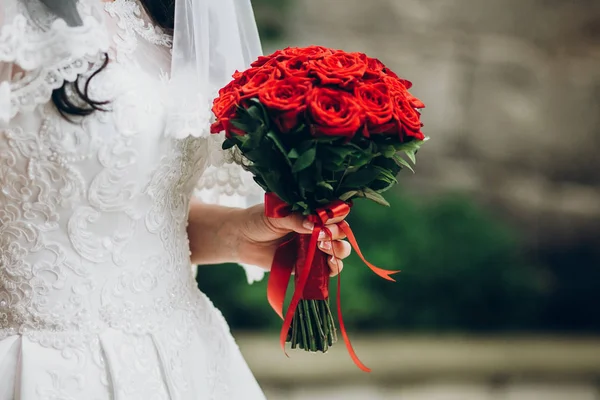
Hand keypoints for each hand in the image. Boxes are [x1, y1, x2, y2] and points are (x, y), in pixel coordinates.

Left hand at [234, 204, 351, 275]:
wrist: (242, 239)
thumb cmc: (258, 220)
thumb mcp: (276, 215)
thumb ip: (295, 219)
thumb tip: (314, 225)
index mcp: (312, 212)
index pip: (334, 211)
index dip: (336, 215)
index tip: (327, 220)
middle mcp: (317, 229)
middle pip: (341, 231)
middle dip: (336, 234)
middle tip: (322, 237)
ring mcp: (315, 247)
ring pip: (339, 250)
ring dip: (338, 250)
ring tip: (324, 249)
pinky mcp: (309, 265)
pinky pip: (328, 269)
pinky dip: (334, 268)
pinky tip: (329, 264)